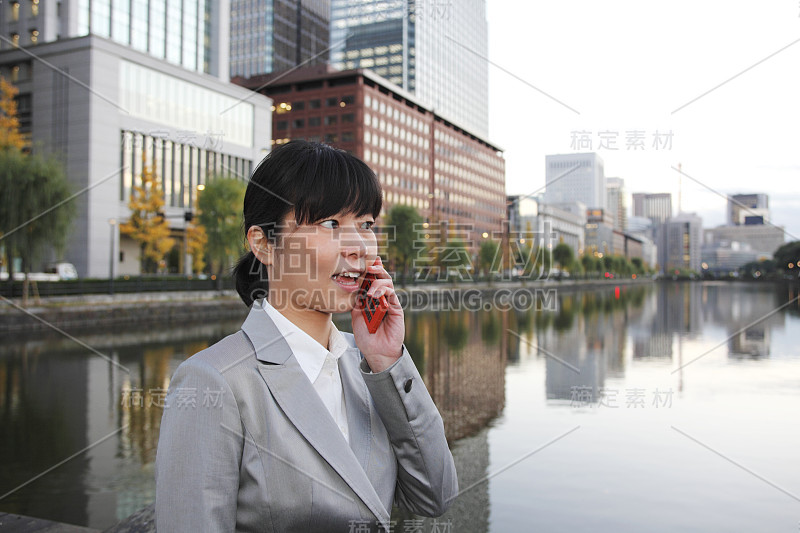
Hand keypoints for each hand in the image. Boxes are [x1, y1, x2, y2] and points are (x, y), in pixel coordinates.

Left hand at [351, 256, 404, 372]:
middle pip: (381, 277)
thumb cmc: (366, 336)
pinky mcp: (396, 309)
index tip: (365, 259)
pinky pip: (392, 295)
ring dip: (378, 283)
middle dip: (376, 268)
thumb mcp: (356, 316)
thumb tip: (355, 287)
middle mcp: (381, 298)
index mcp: (371, 298)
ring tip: (369, 292)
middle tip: (368, 266)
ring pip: (387, 283)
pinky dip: (384, 292)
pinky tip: (375, 296)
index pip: (371, 279)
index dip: (370, 269)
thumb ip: (357, 302)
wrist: (376, 352)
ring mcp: (390, 302)